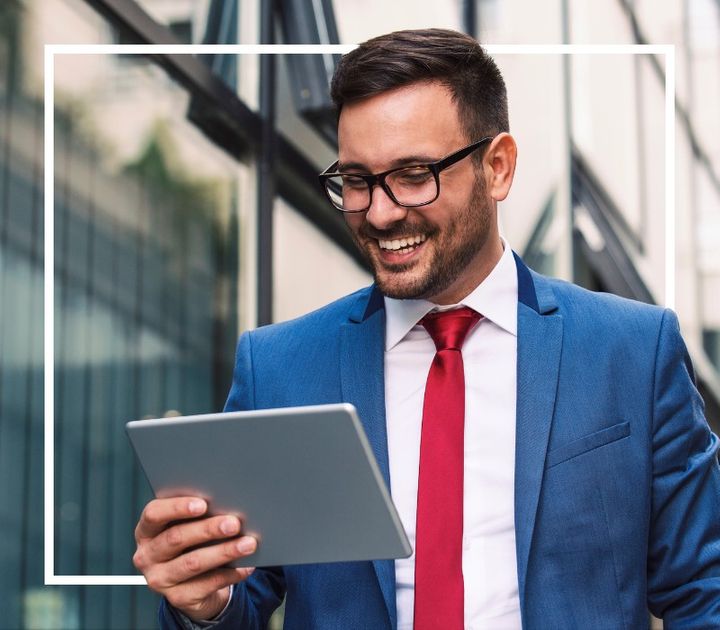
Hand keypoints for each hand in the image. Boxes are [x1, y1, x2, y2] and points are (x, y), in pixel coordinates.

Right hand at [133, 497, 257, 621]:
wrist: (192, 584)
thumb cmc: (191, 544)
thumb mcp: (188, 526)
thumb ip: (199, 515)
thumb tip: (226, 506)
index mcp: (147, 531)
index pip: (153, 514)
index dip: (177, 507)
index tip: (203, 504)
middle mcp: (148, 555)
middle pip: (176, 538)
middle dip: (208, 529)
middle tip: (234, 523)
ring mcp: (160, 579)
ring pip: (193, 563)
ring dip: (223, 552)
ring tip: (247, 544)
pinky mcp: (177, 598)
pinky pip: (206, 585)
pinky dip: (230, 574)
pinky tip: (245, 566)